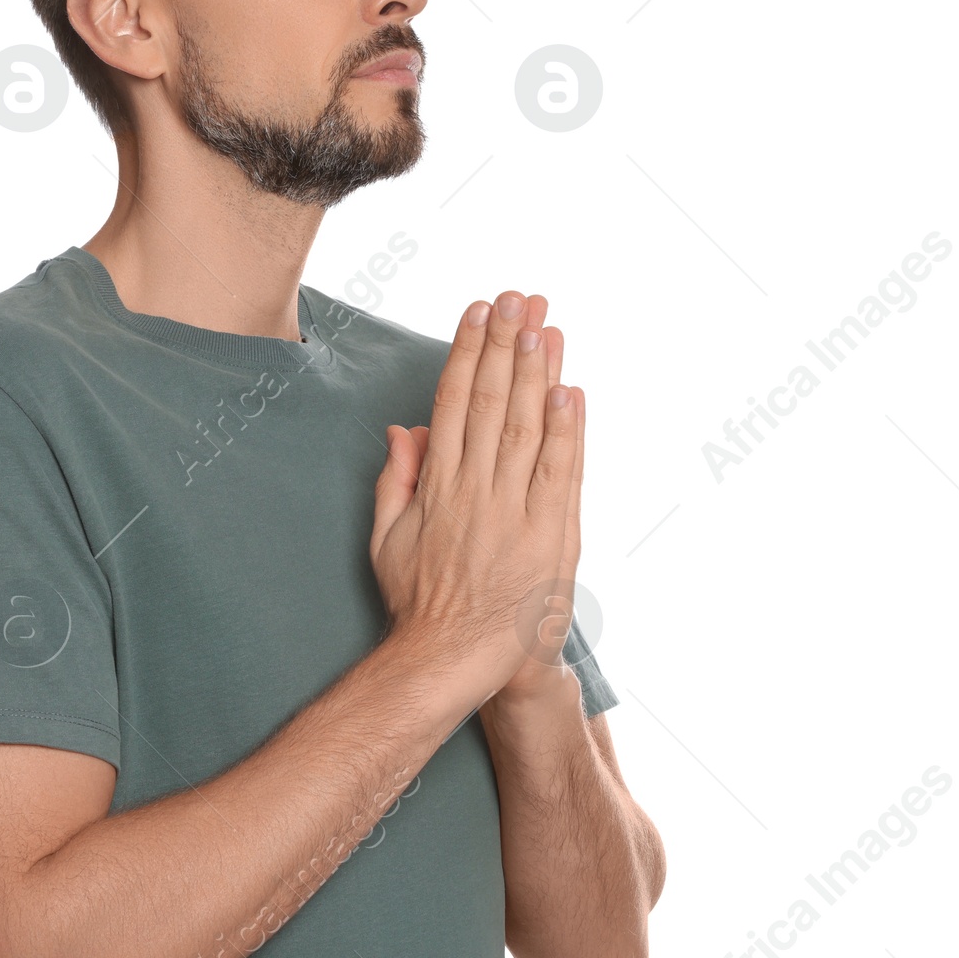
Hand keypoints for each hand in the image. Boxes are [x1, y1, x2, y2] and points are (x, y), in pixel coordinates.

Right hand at [369, 290, 584, 715]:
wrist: (454, 658)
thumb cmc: (419, 602)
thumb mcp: (387, 538)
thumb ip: (395, 480)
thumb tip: (403, 429)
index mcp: (437, 485)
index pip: (454, 402)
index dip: (468, 353)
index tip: (479, 312)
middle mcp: (474, 489)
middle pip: (492, 402)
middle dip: (505, 345)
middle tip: (518, 298)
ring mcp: (514, 511)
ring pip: (527, 427)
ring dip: (537, 372)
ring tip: (544, 325)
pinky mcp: (549, 535)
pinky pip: (560, 473)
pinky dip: (567, 430)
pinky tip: (572, 390)